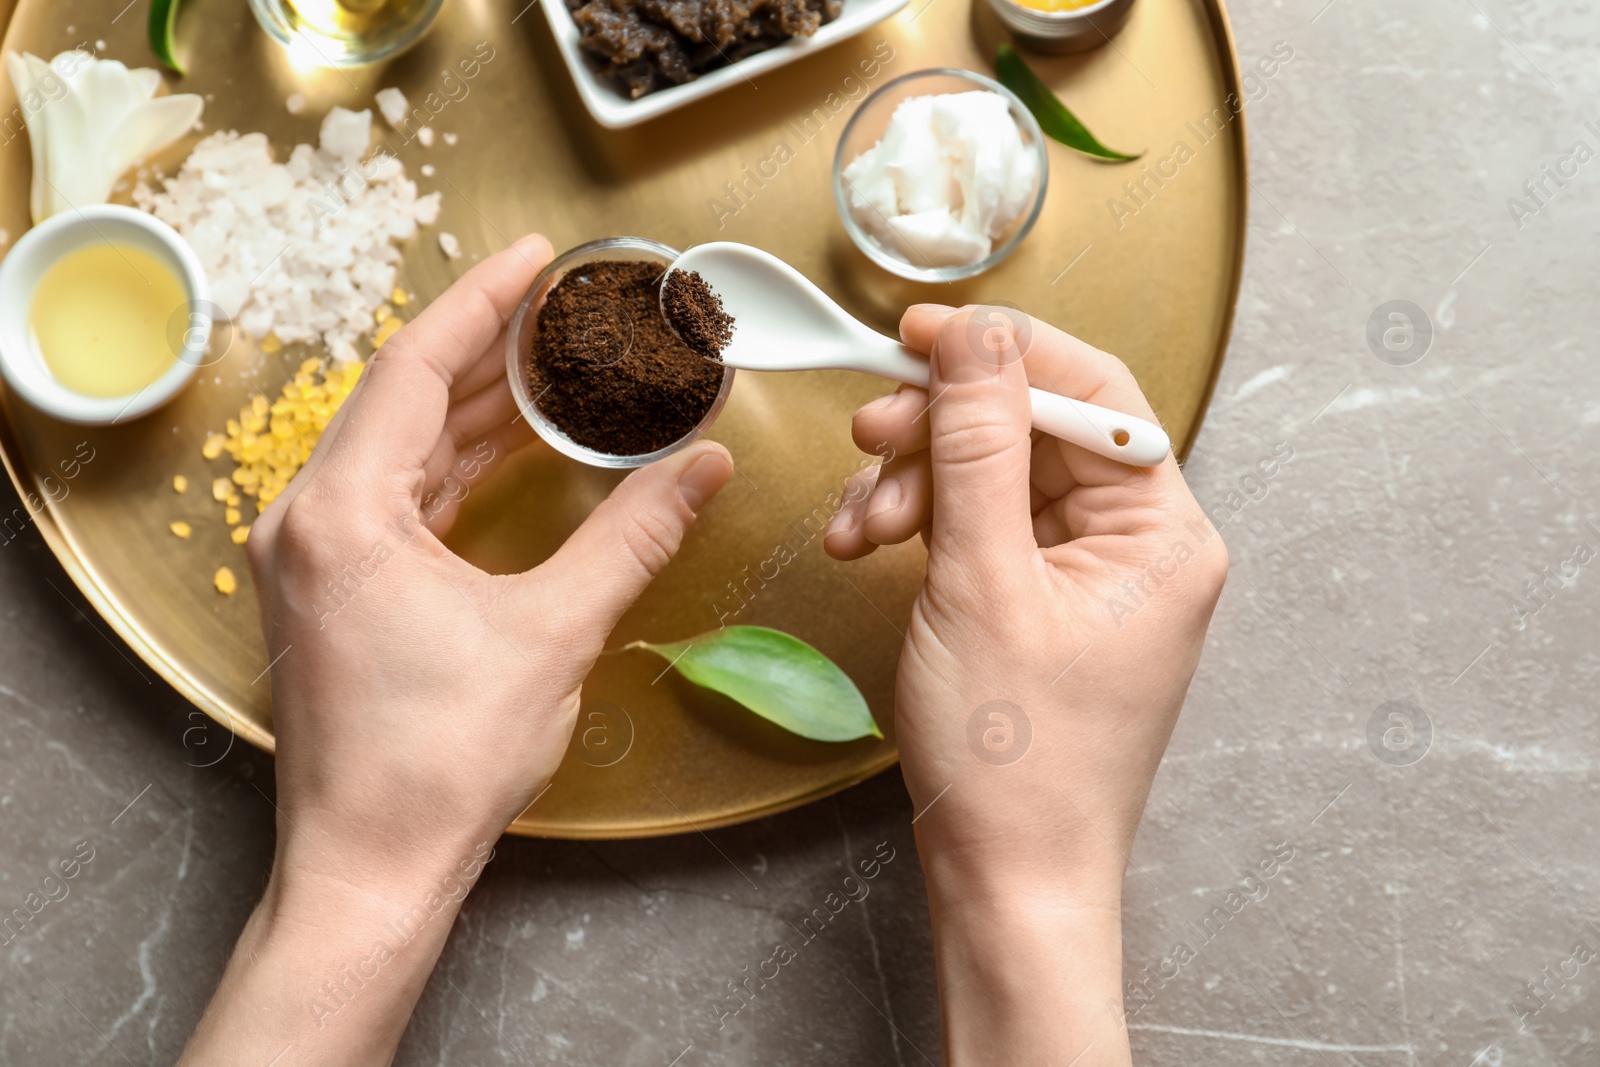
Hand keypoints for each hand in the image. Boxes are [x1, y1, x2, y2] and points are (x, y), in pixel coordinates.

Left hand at [179, 235, 732, 1065]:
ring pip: (400, 449)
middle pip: (404, 399)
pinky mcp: (331, 592)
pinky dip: (456, 467)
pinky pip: (395, 498)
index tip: (537, 257)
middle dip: (489, 351)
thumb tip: (705, 467)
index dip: (483, 302)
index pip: (416, 368)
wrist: (372, 867)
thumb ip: (633, 534)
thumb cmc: (441, 759)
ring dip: (475, 410)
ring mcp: (312, 558)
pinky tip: (512, 452)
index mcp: (343, 510)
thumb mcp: (553, 631)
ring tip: (553, 368)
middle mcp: (308, 519)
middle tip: (565, 310)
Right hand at [824, 304, 1226, 1063]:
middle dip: (939, 431)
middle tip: (866, 435)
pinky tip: (869, 548)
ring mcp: (1089, 577)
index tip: (917, 334)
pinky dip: (922, 528)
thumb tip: (974, 335)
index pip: (1091, 394)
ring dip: (916, 484)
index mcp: (1162, 532)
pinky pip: (982, 530)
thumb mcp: (982, 582)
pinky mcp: (1043, 605)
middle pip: (1035, 432)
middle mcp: (1139, 545)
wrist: (1007, 878)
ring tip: (857, 528)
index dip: (1003, 351)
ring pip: (995, 479)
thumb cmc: (1015, 758)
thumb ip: (977, 447)